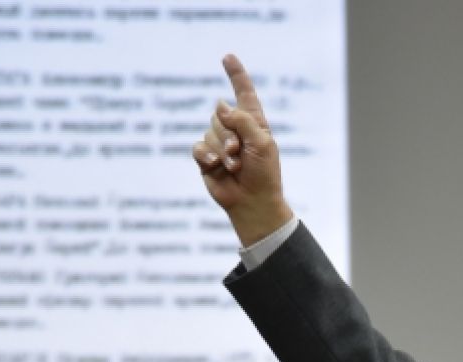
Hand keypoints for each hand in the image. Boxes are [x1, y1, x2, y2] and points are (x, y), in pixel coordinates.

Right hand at [193, 54, 293, 245]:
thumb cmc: (264, 174)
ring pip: (210, 131)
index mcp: (253, 123)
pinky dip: (207, 155)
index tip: (227, 57)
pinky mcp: (206, 158)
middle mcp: (235, 130)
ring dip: (222, 149)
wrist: (253, 202)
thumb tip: (220, 105)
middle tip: (240, 154)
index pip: (244, 94)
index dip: (236, 75)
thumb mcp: (262, 142)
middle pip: (220, 114)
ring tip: (234, 167)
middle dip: (229, 134)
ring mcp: (220, 144)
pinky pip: (198, 146)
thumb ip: (243, 120)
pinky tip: (215, 166)